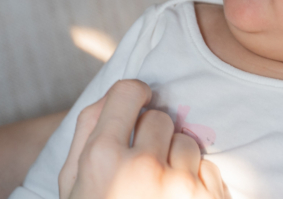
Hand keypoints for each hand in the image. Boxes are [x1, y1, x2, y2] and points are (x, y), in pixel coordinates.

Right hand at [59, 80, 228, 198]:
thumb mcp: (73, 184)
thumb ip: (88, 133)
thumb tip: (116, 93)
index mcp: (102, 159)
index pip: (126, 93)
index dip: (133, 95)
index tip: (138, 101)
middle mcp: (144, 167)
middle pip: (160, 118)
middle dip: (154, 136)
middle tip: (143, 164)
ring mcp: (181, 187)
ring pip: (188, 143)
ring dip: (178, 160)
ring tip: (160, 191)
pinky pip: (209, 169)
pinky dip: (197, 183)